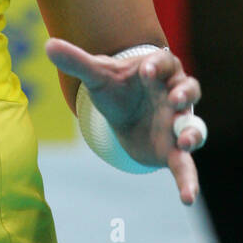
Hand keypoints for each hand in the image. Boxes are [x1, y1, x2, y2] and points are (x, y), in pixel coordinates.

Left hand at [44, 38, 204, 205]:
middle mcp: (174, 95)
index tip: (146, 71)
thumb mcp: (95, 75)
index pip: (165, 62)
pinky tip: (188, 198)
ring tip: (184, 141)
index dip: (158, 66)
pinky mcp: (173, 151)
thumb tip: (47, 44)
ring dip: (193, 133)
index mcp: (158, 70)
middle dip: (184, 95)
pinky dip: (188, 181)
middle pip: (189, 90)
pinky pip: (186, 166)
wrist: (124, 112)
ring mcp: (177, 123)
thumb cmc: (115, 87)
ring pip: (194, 126)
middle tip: (175, 99)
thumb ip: (76, 60)